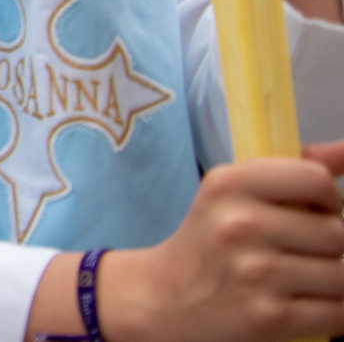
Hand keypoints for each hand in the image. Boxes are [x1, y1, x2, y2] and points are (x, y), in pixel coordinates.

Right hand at [95, 141, 343, 341]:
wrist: (163, 300)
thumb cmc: (208, 242)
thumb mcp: (232, 194)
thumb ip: (292, 170)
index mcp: (230, 184)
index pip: (315, 180)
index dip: (329, 200)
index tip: (316, 212)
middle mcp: (240, 225)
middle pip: (337, 233)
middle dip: (331, 247)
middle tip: (302, 253)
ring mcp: (255, 273)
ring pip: (342, 275)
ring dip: (333, 282)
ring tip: (304, 281)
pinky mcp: (269, 318)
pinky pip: (337, 313)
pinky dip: (333, 313)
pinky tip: (308, 306)